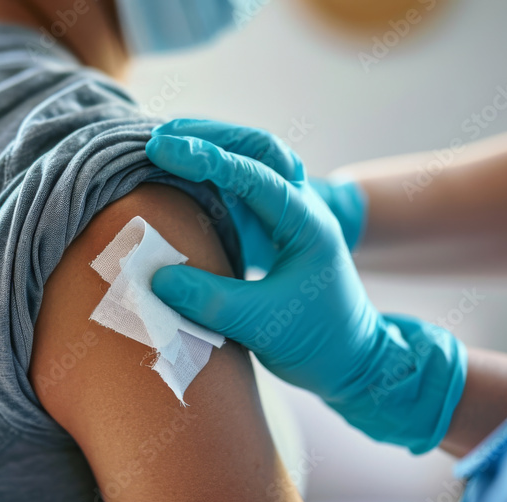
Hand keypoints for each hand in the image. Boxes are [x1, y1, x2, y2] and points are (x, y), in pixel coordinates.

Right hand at [146, 120, 465, 452]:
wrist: (351, 361)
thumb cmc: (320, 342)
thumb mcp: (264, 325)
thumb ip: (211, 300)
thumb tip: (154, 276)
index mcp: (307, 222)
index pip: (254, 175)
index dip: (206, 158)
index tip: (161, 149)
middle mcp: (299, 206)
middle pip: (257, 148)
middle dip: (209, 134)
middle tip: (158, 137)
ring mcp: (285, 214)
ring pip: (250, 161)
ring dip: (210, 147)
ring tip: (162, 146)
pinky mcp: (270, 229)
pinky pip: (239, 188)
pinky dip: (208, 175)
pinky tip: (177, 177)